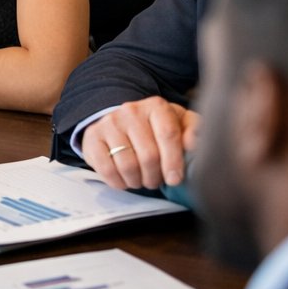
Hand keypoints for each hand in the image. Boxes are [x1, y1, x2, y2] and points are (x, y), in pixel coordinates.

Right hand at [79, 96, 199, 189]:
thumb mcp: (179, 123)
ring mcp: (109, 123)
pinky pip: (106, 169)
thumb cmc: (154, 128)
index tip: (175, 179)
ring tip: (141, 180)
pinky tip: (125, 181)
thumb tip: (194, 144)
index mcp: (156, 106)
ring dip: (138, 181)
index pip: (168, 135)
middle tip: (157, 181)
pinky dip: (118, 182)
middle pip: (148, 155)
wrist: (119, 122)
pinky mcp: (92, 137)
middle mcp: (130, 111)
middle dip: (155, 176)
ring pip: (128, 165)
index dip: (173, 162)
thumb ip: (194, 130)